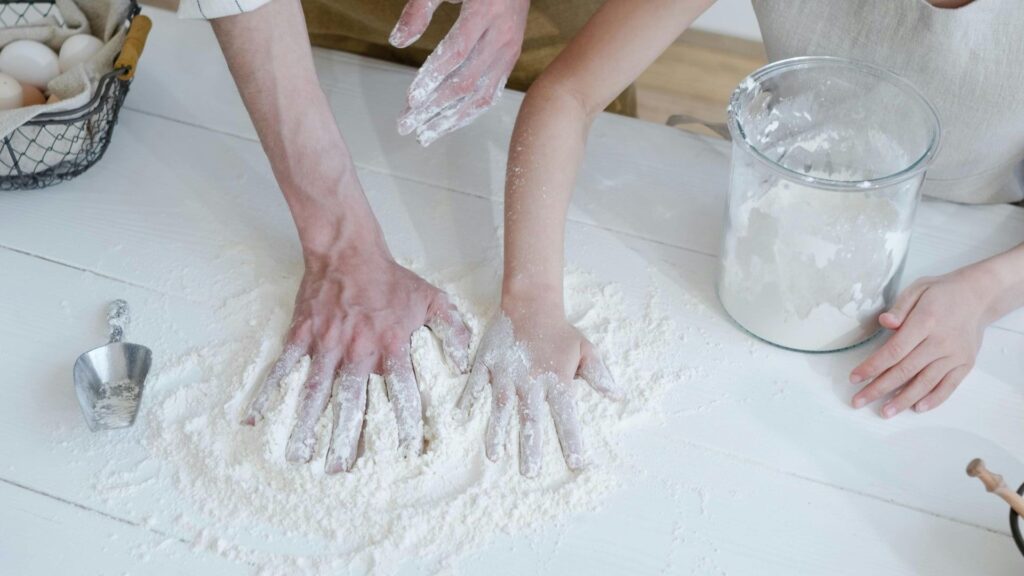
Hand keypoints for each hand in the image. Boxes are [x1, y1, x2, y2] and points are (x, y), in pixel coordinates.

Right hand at [242, 252, 471, 473]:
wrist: (348, 250)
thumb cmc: (390, 278)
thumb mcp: (432, 299)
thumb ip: (452, 330)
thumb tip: (463, 364)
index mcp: (391, 345)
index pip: (402, 391)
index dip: (406, 421)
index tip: (406, 450)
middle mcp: (358, 350)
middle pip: (352, 401)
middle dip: (345, 437)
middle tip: (338, 469)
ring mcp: (326, 343)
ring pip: (315, 391)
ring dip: (306, 425)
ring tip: (298, 455)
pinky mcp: (302, 334)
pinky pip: (284, 368)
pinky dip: (270, 392)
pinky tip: (257, 417)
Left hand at [390, 0, 528, 145]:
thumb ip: (420, 9)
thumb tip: (397, 41)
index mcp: (485, 13)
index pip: (456, 54)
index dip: (432, 78)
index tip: (410, 99)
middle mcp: (502, 37)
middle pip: (465, 82)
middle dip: (433, 108)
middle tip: (405, 124)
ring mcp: (510, 51)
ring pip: (480, 95)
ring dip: (450, 118)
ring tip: (423, 135)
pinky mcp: (511, 59)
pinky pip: (492, 93)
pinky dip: (469, 112)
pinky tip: (448, 123)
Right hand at [457, 296, 621, 476]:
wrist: (531, 302)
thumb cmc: (560, 330)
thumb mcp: (586, 350)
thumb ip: (599, 375)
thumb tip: (618, 397)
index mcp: (557, 380)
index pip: (566, 416)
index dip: (572, 440)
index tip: (577, 463)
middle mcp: (531, 380)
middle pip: (531, 419)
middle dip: (530, 447)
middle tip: (529, 473)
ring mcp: (506, 372)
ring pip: (501, 407)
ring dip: (497, 432)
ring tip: (494, 456)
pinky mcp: (487, 363)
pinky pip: (476, 384)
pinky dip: (468, 399)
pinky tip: (462, 416)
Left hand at [849, 267, 996, 416]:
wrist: (978, 296)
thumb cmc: (941, 293)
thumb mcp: (917, 289)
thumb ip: (899, 307)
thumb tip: (885, 323)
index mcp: (925, 321)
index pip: (894, 350)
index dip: (873, 366)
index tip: (855, 378)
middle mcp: (941, 342)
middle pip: (905, 370)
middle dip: (879, 388)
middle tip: (859, 401)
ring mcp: (955, 355)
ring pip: (926, 382)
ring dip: (904, 400)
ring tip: (885, 412)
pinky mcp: (966, 363)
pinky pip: (949, 385)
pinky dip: (934, 399)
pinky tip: (917, 408)